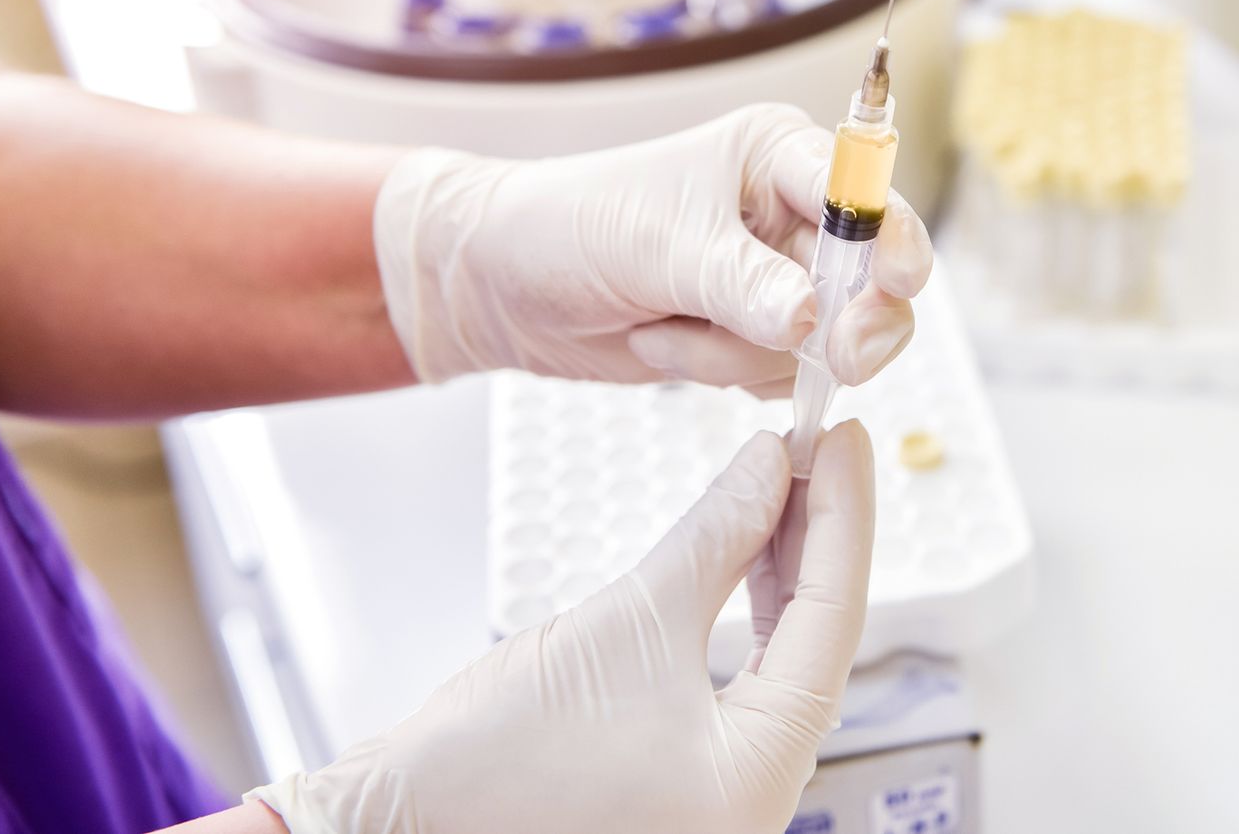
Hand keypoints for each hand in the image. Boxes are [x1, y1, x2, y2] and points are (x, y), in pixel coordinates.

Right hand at [248, 422, 874, 833]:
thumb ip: (717, 539)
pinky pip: (737, 680)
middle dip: (817, 538)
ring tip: (783, 481)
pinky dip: (743, 609)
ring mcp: (715, 797)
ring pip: (780, 659)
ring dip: (782, 567)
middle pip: (816, 643)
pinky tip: (743, 550)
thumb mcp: (627, 623)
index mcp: (760, 780)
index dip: (844, 518)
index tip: (847, 442)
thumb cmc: (490, 764)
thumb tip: (773, 468)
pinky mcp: (675, 777)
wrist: (391, 827)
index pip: (835, 622)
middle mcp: (753, 801)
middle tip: (820, 448)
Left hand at [373, 104, 930, 390]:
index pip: (862, 193)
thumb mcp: (659, 247)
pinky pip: (784, 374)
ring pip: (825, 340)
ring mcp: (777, 281)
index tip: (900, 279)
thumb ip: (741, 282)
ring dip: (741, 352)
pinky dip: (725, 373)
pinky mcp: (754, 336)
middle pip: (874, 279)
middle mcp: (791, 214)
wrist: (502, 285)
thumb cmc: (573, 229)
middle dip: (848, 324)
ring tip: (663, 322)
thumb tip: (812, 322)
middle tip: (836, 356)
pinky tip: (664, 341)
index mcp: (778, 156)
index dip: (892, 237)